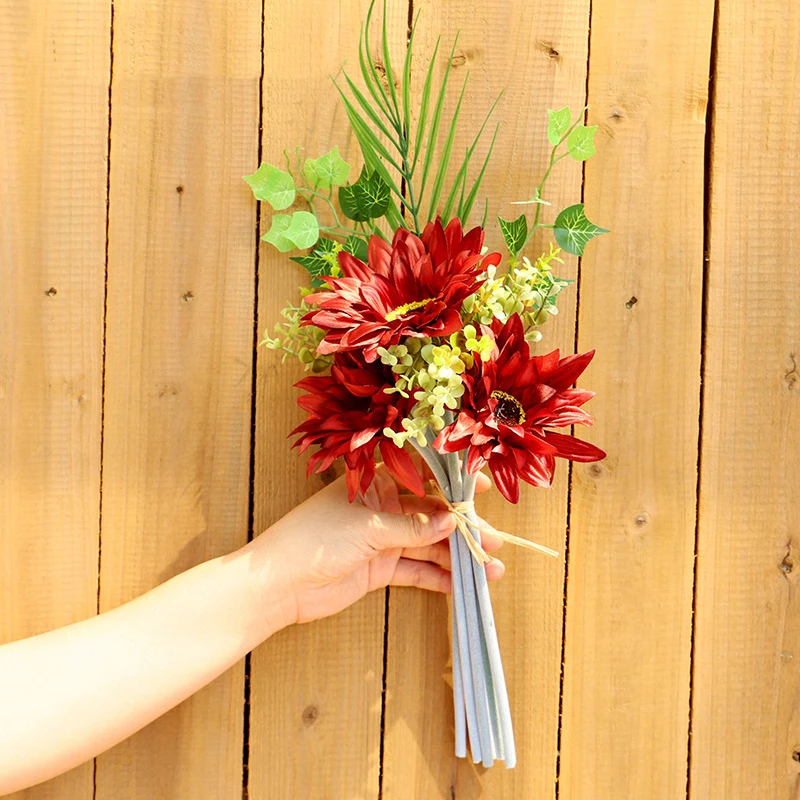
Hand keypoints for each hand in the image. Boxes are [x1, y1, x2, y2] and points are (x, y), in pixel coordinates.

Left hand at [246, 465, 504, 627]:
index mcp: (378, 484)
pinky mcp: (381, 569)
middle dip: (463, 528)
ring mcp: (383, 540)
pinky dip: (439, 578)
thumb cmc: (315, 538)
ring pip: (429, 545)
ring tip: (490, 570)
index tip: (485, 487)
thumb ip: (412, 527)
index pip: (424, 475)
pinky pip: (417, 571)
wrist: (279, 583)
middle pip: (432, 515)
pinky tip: (462, 586)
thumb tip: (451, 520)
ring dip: (458, 557)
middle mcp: (384, 508)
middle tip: (494, 541)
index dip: (454, 481)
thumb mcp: (369, 528)